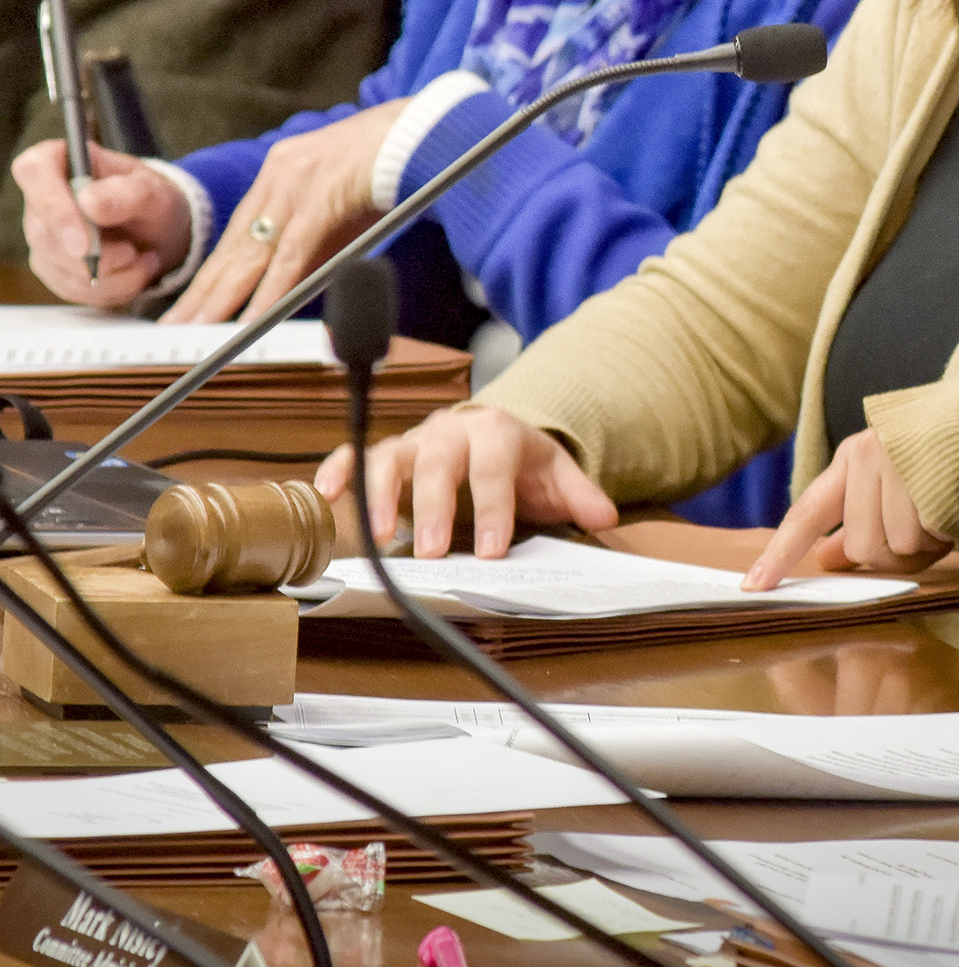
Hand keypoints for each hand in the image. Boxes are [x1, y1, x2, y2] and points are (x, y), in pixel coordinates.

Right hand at [15, 140, 189, 305]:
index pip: (34, 171)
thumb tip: (89, 201)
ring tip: (142, 258)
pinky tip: (132, 272)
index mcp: (62, 160)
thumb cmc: (154, 200)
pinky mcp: (52, 265)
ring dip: (109, 274)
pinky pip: (70, 287)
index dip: (54, 207)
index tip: (84, 241)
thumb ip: (128, 194)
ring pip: (57, 266)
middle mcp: (43, 196)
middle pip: (43, 232)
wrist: (162, 232)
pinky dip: (109, 288)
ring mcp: (44, 232)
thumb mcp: (155, 192)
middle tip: (132, 252)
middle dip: (94, 255)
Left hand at [163, 100, 406, 324]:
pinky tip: (254, 318)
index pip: (238, 234)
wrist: (429, 129)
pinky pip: (291, 254)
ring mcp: (297, 183)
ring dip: (223, 297)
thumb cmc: (398, 167)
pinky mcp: (322, 197)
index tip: (194, 303)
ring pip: (251, 252)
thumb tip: (298, 290)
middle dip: (205, 291)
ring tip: (199, 328)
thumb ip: (324, 245)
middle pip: (234, 246)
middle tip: (176, 326)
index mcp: (282, 172)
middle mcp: (279, 174)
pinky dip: (271, 290)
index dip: (215, 273)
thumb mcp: (348, 205)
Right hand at [313, 405, 619, 557]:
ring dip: (380, 495)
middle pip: (440, 463)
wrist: (495, 435)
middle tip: (432, 552)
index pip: (494, 468)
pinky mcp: (388, 453)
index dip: (493, 508)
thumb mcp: (556, 475)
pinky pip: (357, 454)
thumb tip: (604, 516)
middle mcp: (451, 431)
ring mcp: (416, 441)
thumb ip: (579, 496)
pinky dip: (339, 469)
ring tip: (378, 536)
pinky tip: (327, 494)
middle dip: (435, 507)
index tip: (491, 548)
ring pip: (392, 458)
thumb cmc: (522, 461)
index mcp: (497, 431)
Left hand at [743, 430, 951, 589]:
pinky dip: (948, 532)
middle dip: (894, 555)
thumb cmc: (938, 458)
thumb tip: (827, 559)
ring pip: (897, 545)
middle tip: (924, 536)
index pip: (806, 514)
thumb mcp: (890, 482)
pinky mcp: (929, 472)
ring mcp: (897, 463)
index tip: (754, 587)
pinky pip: (930, 534)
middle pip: (862, 547)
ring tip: (945, 514)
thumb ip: (857, 521)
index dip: (780, 554)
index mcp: (850, 459)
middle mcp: (866, 456)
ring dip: (927, 544)